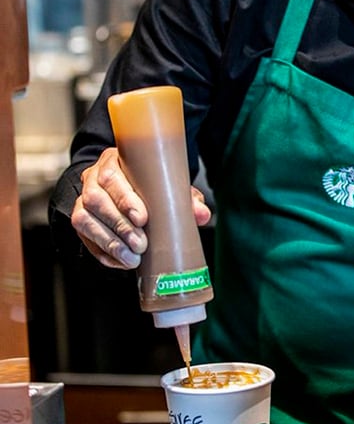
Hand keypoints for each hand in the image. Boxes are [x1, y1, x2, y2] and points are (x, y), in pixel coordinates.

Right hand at [70, 147, 210, 268]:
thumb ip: (185, 198)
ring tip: (132, 258)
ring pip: (84, 219)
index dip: (124, 198)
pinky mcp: (81, 221)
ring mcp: (82, 200)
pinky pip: (85, 239)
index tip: (143, 218)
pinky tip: (122, 261)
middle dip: (119, 225)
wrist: (128, 193)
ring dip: (110, 242)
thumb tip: (203, 214)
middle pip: (96, 199)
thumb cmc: (149, 187)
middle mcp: (92, 179)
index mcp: (113, 162)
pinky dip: (104, 252)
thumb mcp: (168, 187)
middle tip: (141, 244)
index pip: (111, 176)